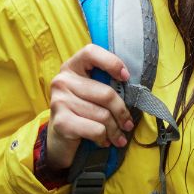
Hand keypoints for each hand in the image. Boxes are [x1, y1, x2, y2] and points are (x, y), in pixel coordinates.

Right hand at [46, 44, 134, 169]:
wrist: (59, 140)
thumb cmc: (82, 112)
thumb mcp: (91, 93)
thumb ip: (105, 84)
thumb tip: (135, 91)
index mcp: (72, 67)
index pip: (91, 52)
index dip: (112, 62)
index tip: (125, 77)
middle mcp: (62, 80)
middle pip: (106, 93)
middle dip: (122, 112)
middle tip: (128, 124)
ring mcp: (59, 101)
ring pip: (103, 115)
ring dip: (115, 130)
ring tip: (118, 137)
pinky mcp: (60, 121)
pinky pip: (95, 129)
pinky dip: (104, 137)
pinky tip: (104, 141)